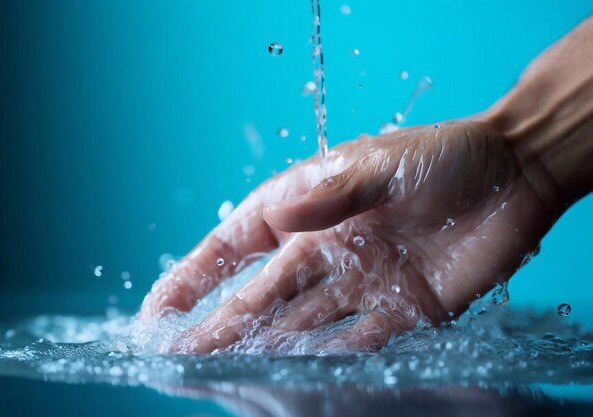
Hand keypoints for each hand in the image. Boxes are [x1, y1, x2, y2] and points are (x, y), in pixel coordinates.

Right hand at [140, 119, 555, 352]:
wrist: (514, 175)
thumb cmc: (442, 157)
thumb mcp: (381, 165)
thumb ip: (330, 197)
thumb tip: (279, 222)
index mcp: (309, 207)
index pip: (236, 245)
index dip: (194, 276)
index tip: (158, 309)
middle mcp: (326, 248)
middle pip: (262, 297)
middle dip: (219, 327)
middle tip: (181, 358)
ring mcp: (361, 281)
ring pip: (302, 324)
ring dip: (266, 349)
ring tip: (226, 375)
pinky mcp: (402, 309)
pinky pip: (358, 341)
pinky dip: (330, 361)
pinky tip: (299, 377)